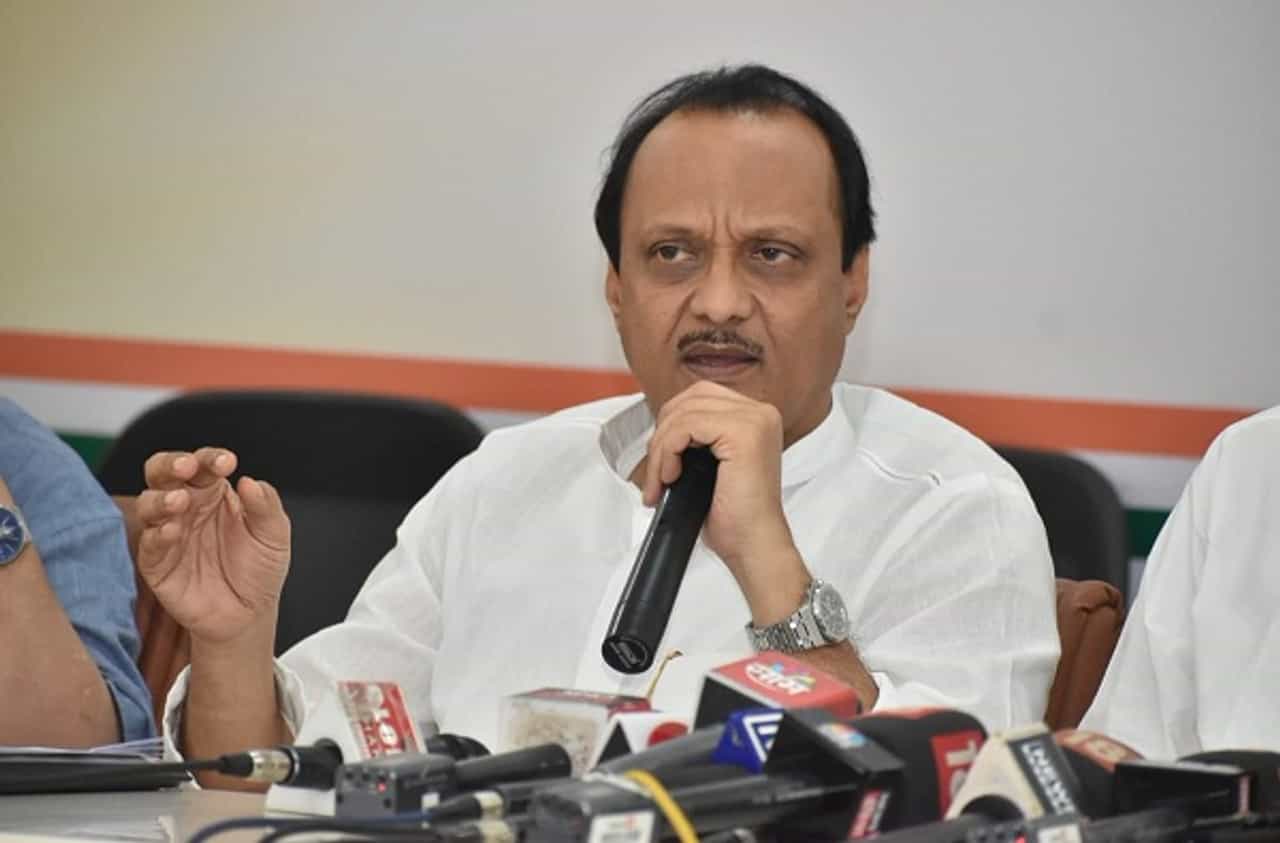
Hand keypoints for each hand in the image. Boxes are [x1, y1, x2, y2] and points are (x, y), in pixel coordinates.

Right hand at [135, 448, 289, 645]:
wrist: (248, 614)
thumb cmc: (259, 568)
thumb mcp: (274, 535)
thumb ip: (266, 506)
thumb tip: (250, 481)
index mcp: (215, 493)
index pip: (205, 465)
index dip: (211, 459)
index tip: (227, 462)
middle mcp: (188, 507)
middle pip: (164, 474)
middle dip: (171, 464)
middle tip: (186, 466)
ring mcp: (169, 533)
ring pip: (150, 503)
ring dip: (161, 498)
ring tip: (180, 500)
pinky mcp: (157, 563)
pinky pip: (149, 544)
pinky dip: (158, 534)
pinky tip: (172, 530)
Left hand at [639, 381, 807, 620]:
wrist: (753, 546)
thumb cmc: (735, 517)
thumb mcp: (711, 465)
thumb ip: (696, 437)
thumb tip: (661, 426)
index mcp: (756, 417)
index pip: (700, 397)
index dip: (672, 424)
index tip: (662, 460)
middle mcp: (760, 412)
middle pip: (691, 399)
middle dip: (663, 433)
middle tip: (657, 470)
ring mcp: (754, 420)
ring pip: (684, 413)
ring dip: (661, 448)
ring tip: (661, 480)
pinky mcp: (743, 433)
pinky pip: (686, 426)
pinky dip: (668, 451)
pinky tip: (671, 477)